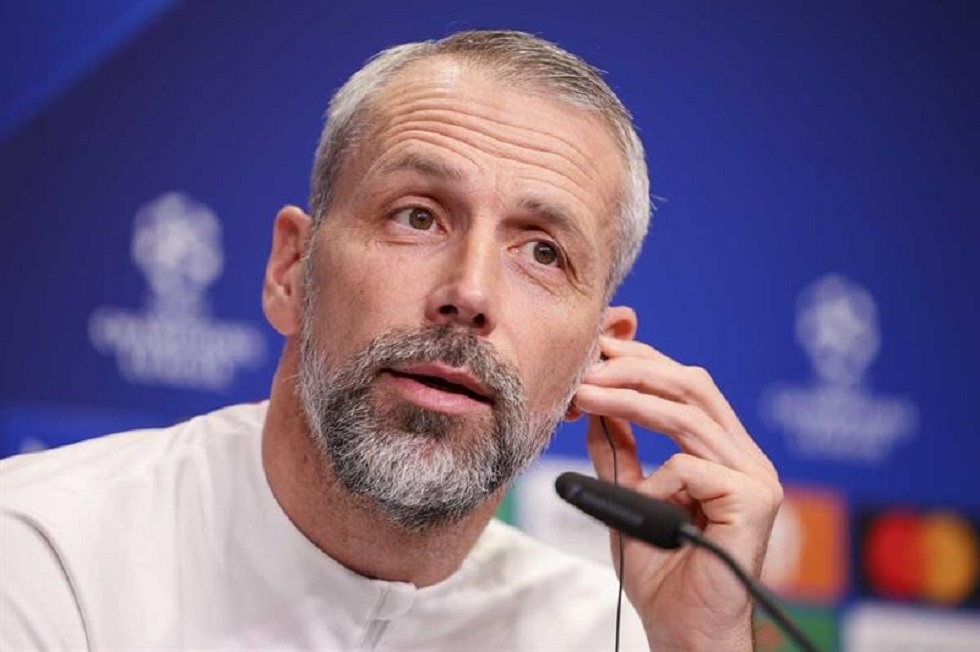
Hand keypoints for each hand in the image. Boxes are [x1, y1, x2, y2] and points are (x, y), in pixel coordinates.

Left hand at [573, 335, 782, 650]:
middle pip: (693, 386)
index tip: (598, 351)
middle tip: (588, 368)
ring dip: (629, 401)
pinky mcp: (754, 501)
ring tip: (586, 397)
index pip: (687, 386)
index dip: (644, 360)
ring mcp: (756, 478)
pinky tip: (642, 502)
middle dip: (635, 369)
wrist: (684, 631)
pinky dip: (655, 478)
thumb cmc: (661, 573)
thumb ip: (620, 452)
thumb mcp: (628, 497)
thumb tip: (596, 405)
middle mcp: (746, 458)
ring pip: (689, 416)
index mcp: (724, 452)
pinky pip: (691, 467)